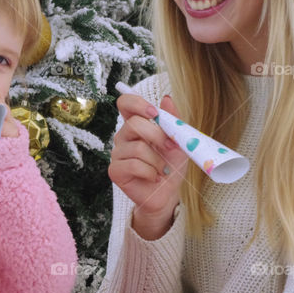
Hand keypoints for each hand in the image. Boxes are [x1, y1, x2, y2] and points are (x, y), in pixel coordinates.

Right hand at [108, 93, 187, 239]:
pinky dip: (151, 172)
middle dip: (157, 136)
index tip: (154, 112)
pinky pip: (134, 165)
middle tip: (170, 147)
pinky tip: (154, 177)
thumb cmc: (171, 165)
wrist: (168, 193)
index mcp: (136, 124)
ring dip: (157, 160)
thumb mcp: (178, 141)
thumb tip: (167, 98)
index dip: (137, 103)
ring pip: (138, 148)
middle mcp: (123, 136)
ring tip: (162, 169)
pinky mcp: (115, 171)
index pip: (125, 103)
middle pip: (133, 124)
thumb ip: (172, 121)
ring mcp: (117, 154)